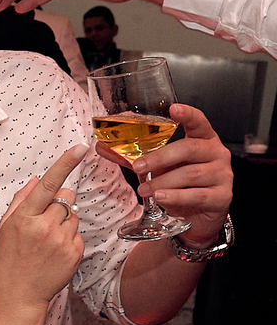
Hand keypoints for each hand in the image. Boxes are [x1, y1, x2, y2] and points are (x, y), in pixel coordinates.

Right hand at [0, 145, 87, 307]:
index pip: (49, 185)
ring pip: (74, 215)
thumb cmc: (5, 263)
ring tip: (46, 242)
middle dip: (58, 202)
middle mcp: (45, 228)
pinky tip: (54, 252)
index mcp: (25, 218)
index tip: (80, 147)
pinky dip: (69, 238)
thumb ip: (21, 201)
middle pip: (66, 197)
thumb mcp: (4, 229)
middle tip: (43, 221)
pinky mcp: (75, 254)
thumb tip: (37, 180)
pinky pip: (78, 234)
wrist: (17, 298)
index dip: (65, 163)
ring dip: (64, 222)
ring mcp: (62, 242)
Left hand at [128, 104, 231, 247]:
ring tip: (144, 190)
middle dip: (160, 158)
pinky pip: (198, 195)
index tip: (174, 109)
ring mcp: (222, 175)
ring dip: (163, 182)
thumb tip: (101, 146)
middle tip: (138, 168)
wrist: (199, 215)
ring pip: (191, 174)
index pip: (199, 122)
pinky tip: (162, 198)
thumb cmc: (180, 184)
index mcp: (203, 140)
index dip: (188, 114)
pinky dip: (176, 197)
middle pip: (189, 149)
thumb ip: (133, 156)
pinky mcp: (222, 197)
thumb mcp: (158, 167)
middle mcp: (216, 153)